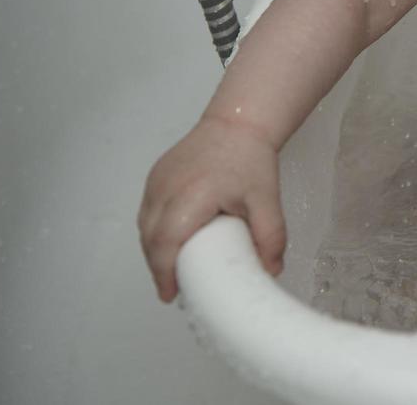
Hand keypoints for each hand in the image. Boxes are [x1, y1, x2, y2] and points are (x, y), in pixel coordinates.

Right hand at [137, 115, 285, 302]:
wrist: (238, 122)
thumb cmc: (250, 157)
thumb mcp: (267, 199)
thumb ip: (271, 236)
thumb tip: (271, 269)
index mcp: (192, 195)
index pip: (166, 243)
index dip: (164, 273)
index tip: (170, 294)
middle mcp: (167, 188)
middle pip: (150, 239)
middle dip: (158, 268)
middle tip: (174, 288)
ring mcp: (156, 181)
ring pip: (145, 226)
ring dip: (154, 251)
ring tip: (173, 270)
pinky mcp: (155, 176)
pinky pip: (147, 211)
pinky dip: (153, 231)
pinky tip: (168, 243)